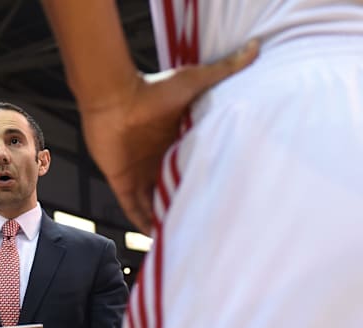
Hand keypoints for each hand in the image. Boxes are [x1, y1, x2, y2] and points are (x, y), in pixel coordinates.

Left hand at [80, 40, 259, 233]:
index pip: (193, 167)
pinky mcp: (121, 180)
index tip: (224, 197)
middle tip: (210, 225)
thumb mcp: (193, 82)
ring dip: (166, 218)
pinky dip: (141, 222)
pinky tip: (155, 237)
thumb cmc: (150, 89)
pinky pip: (131, 208)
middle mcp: (159, 160)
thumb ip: (222, 70)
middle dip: (188, 204)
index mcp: (176, 142)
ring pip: (155, 203)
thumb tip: (255, 48)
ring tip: (186, 239)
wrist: (112, 97)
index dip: (206, 181)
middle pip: (176, 188)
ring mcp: (139, 172)